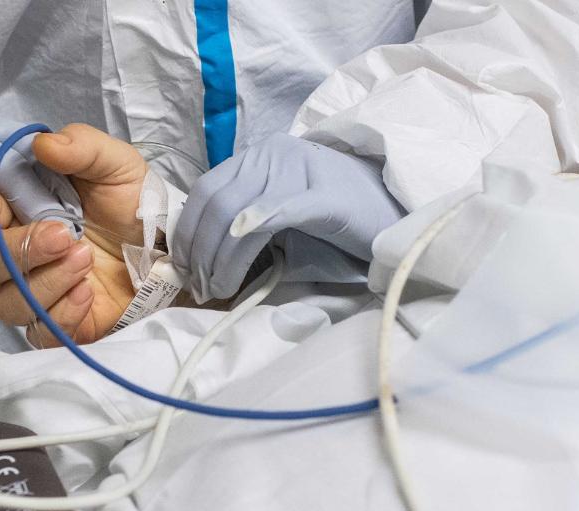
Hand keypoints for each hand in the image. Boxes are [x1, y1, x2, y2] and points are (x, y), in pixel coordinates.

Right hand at [0, 124, 146, 346]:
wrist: (169, 248)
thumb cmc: (133, 204)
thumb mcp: (115, 164)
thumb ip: (81, 146)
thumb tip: (44, 144)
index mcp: (17, 210)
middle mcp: (16, 253)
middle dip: (19, 249)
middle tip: (64, 235)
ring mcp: (35, 291)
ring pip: (8, 302)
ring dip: (44, 282)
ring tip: (85, 260)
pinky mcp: (58, 324)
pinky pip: (39, 333)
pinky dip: (62, 313)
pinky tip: (87, 292)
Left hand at [171, 133, 403, 301]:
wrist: (395, 212)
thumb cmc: (336, 219)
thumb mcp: (281, 210)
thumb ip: (244, 219)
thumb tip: (200, 255)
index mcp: (259, 156)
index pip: (206, 190)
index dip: (187, 231)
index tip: (183, 266)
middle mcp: (275, 154)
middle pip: (217, 204)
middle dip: (200, 252)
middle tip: (201, 287)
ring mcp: (301, 171)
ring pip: (239, 215)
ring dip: (221, 260)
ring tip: (219, 289)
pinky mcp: (326, 197)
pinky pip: (278, 213)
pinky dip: (251, 236)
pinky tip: (238, 265)